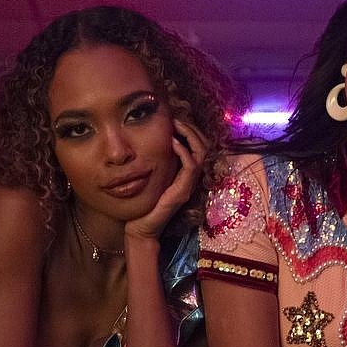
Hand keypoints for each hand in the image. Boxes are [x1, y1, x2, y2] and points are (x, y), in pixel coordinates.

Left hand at [127, 120, 205, 241]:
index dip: (192, 130)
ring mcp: (189, 185)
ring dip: (190, 136)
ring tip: (176, 125)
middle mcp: (191, 178)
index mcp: (186, 173)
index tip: (176, 119)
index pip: (199, 146)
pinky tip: (172, 142)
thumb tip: (154, 139)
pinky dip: (184, 151)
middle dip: (192, 129)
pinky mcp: (183, 191)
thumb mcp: (153, 175)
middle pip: (205, 146)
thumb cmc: (144, 202)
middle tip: (177, 119)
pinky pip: (191, 167)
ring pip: (202, 154)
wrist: (141, 227)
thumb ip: (159, 160)